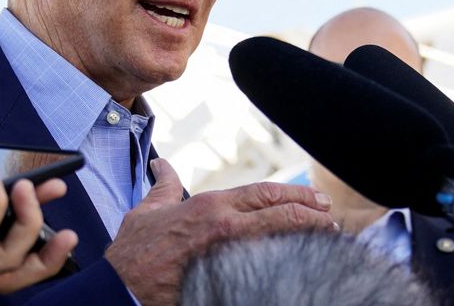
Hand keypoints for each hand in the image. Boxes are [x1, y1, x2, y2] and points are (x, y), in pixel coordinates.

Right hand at [105, 158, 334, 305]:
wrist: (122, 286)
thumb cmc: (134, 250)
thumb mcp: (148, 210)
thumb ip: (164, 186)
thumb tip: (162, 167)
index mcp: (210, 206)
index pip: (264, 194)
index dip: (296, 196)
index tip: (316, 200)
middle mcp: (224, 226)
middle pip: (280, 215)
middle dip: (312, 215)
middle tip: (331, 219)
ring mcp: (227, 254)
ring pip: (278, 241)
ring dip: (306, 239)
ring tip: (326, 240)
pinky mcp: (225, 279)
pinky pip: (264, 271)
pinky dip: (284, 265)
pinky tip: (299, 267)